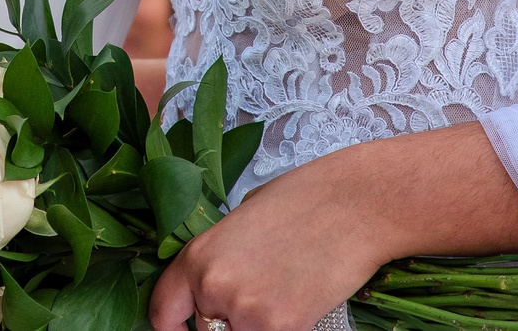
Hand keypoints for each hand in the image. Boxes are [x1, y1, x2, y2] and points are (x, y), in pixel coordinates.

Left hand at [148, 144, 392, 330]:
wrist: (355, 204)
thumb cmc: (304, 200)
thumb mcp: (242, 220)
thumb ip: (221, 258)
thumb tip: (217, 286)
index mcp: (198, 256)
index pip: (163, 312)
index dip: (173, 328)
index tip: (184, 329)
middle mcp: (215, 288)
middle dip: (227, 322)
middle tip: (255, 299)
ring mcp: (249, 312)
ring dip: (256, 325)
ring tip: (283, 290)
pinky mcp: (285, 328)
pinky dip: (285, 326)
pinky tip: (301, 297)